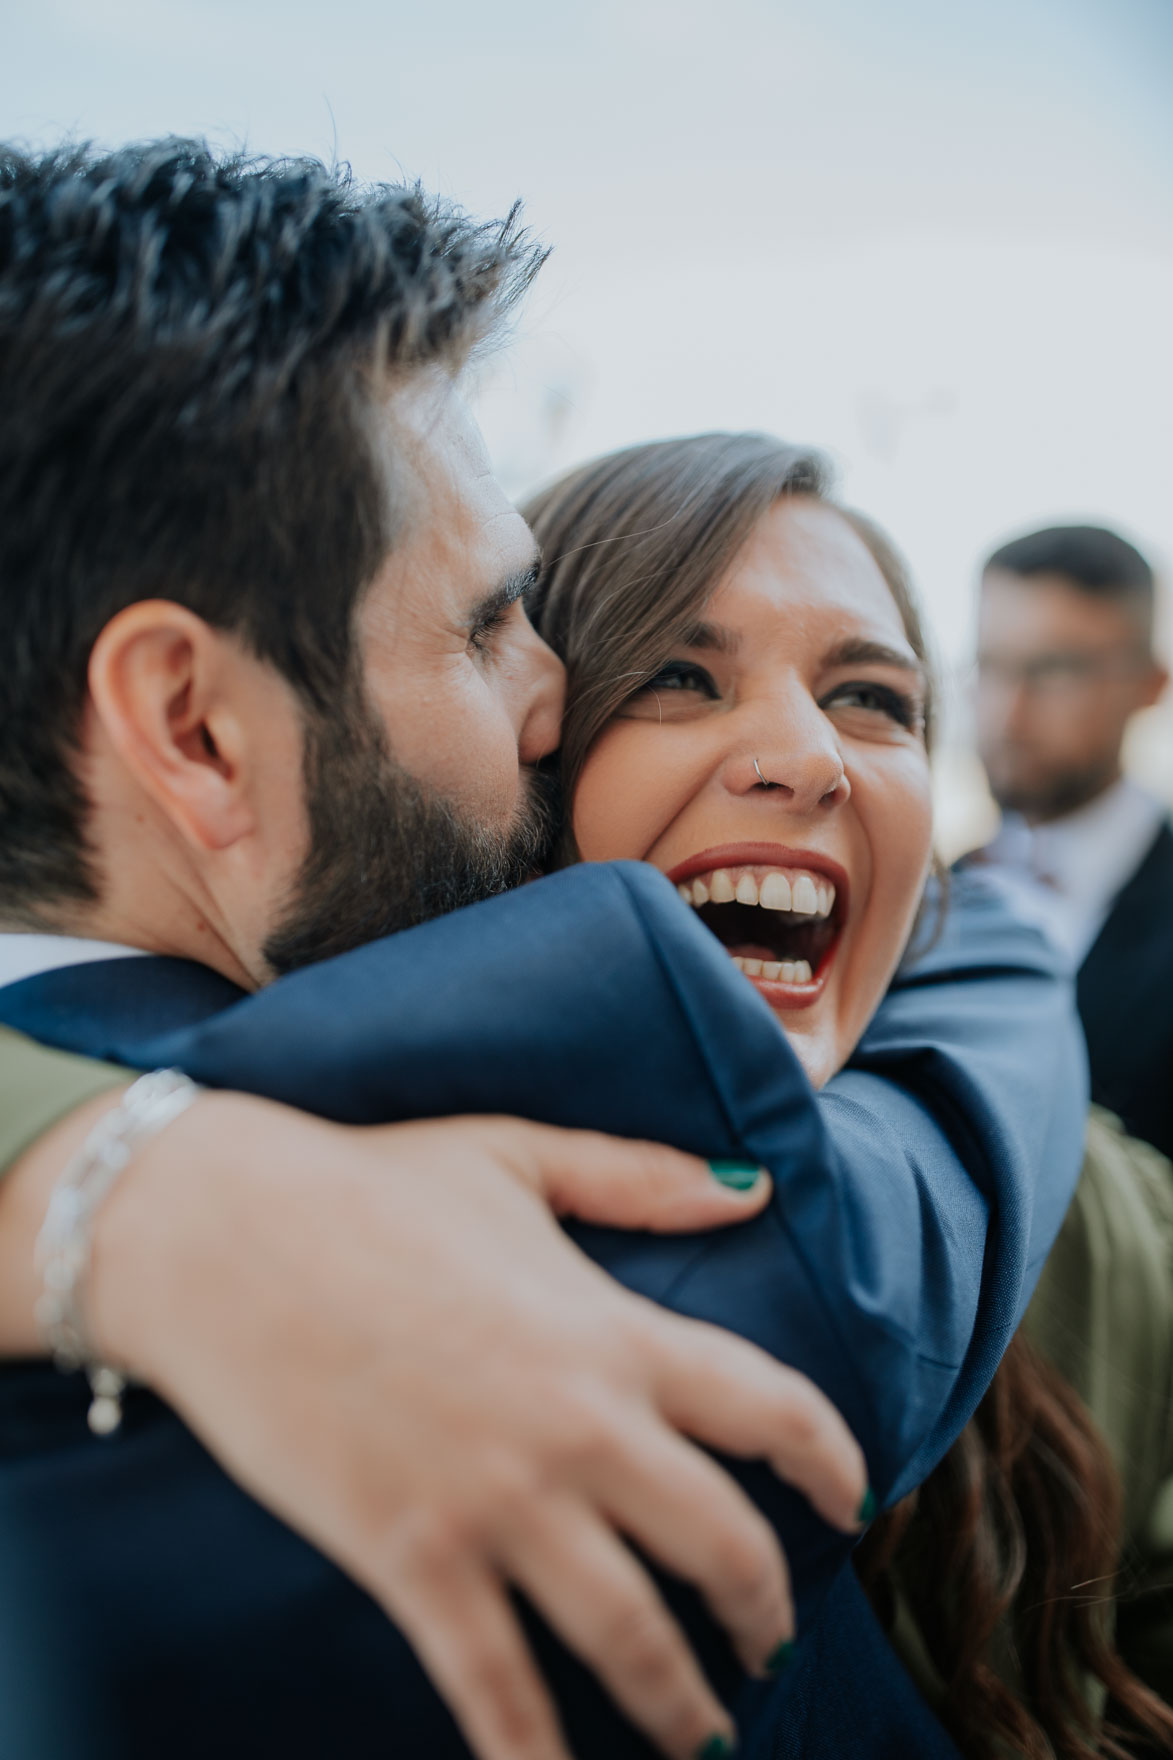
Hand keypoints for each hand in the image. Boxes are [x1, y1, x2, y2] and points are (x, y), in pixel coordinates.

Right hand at [17, 1096, 866, 1759]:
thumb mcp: (519, 1157)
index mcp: (613, 1331)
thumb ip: (643, 1177)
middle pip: (722, 1546)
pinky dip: (535, 1758)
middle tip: (771, 1644)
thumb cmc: (371, 1185)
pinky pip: (493, 1689)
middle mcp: (578, 1428)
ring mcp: (497, 1502)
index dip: (832, 1462)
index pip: (772, 1408)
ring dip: (678, 1703)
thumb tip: (756, 1188)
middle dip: (765, 1609)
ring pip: (628, 1637)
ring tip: (700, 1736)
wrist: (222, 1235)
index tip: (852, 1500)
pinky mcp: (411, 1557)